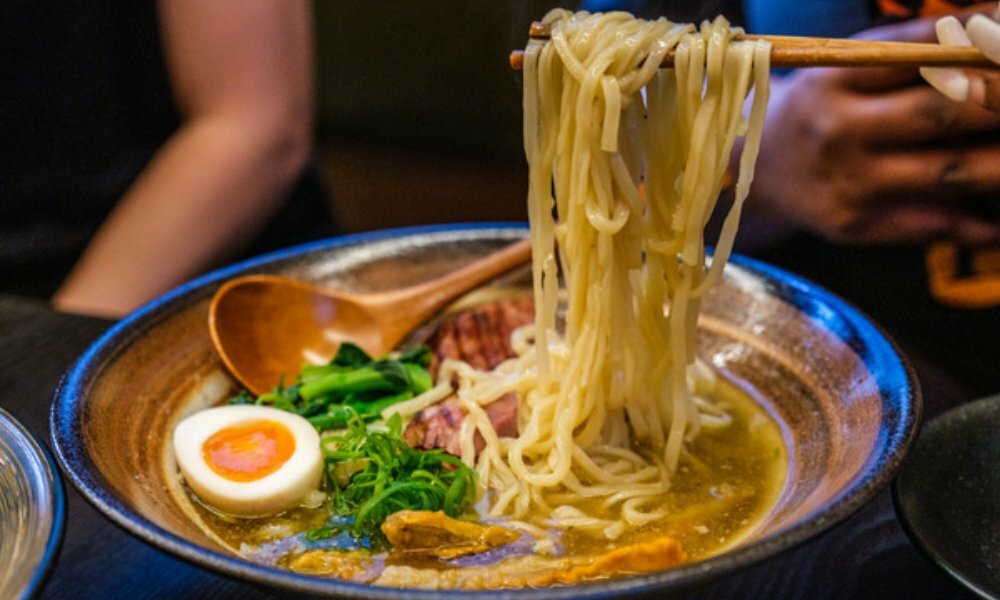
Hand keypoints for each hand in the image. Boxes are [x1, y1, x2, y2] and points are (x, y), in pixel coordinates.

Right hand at [743, 13, 999, 245]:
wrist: (755, 176)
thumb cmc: (818, 111)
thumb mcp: (846, 69)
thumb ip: (912, 50)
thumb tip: (995, 31)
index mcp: (837, 79)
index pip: (927, 51)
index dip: (988, 42)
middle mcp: (840, 131)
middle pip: (947, 111)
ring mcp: (851, 183)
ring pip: (955, 171)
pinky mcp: (859, 225)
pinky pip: (937, 223)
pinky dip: (984, 222)